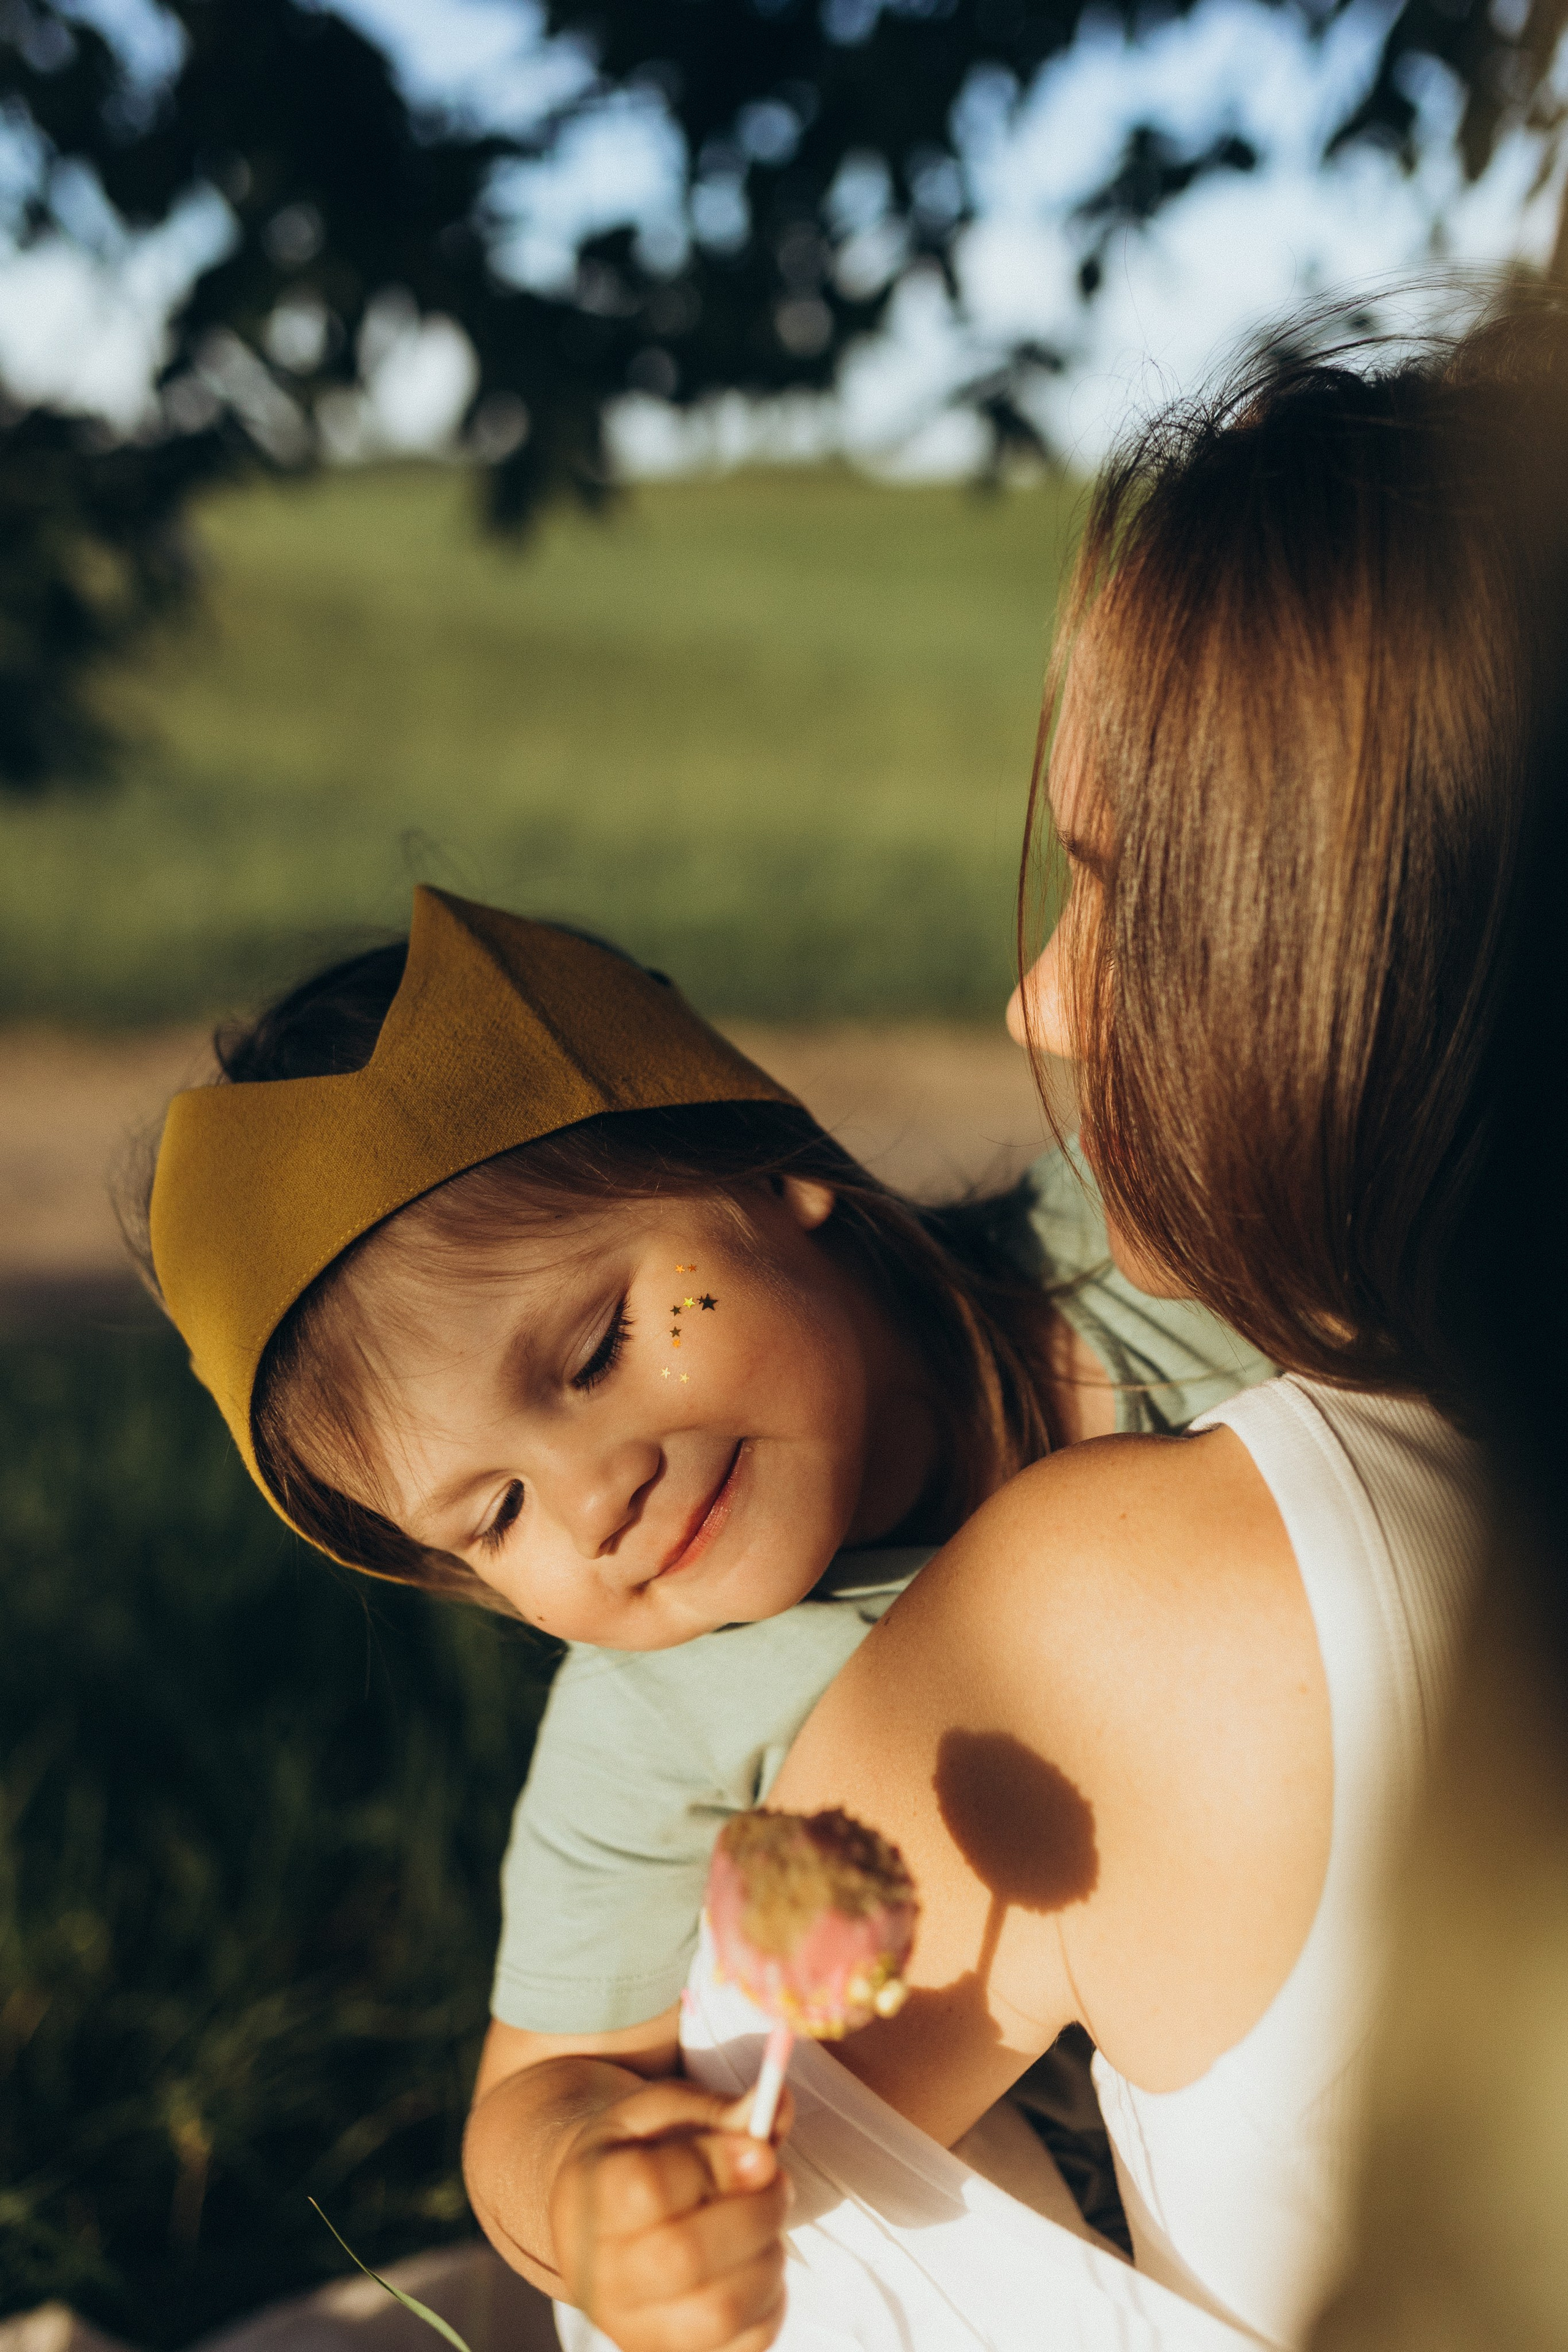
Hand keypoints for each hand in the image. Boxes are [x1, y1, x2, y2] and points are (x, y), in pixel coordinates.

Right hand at [549, 2076, 794, 2351]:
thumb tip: (776, 2106)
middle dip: (755, 2213)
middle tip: (777, 2183)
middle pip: (685, 2255)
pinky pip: (742, 2345)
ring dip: (768, 2258)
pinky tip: (758, 2262)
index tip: (759, 2149)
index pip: (652, 2188)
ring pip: (717, 2311)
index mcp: (592, 2195)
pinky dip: (771, 2303)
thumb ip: (718, 2110)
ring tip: (766, 2224)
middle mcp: (600, 2272)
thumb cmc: (638, 2152)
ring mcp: (631, 2326)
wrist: (597, 2214)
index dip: (718, 2165)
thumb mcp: (664, 2111)